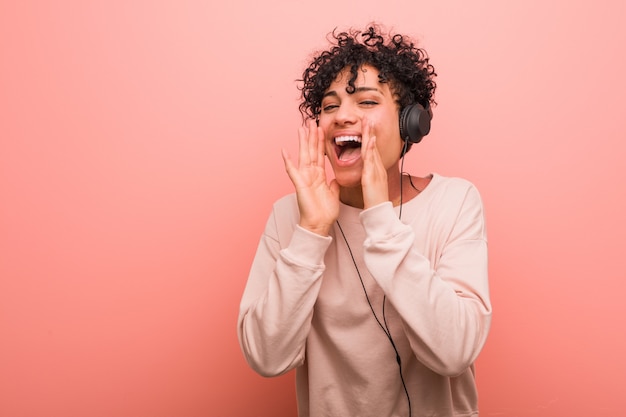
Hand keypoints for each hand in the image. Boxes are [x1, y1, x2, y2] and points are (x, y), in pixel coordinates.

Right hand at [282, 119, 339, 235]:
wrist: (319, 224)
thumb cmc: (325, 212)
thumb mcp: (333, 194)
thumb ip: (333, 184)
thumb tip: (335, 178)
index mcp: (319, 176)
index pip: (320, 155)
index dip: (321, 142)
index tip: (322, 129)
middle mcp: (310, 174)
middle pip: (311, 151)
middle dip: (312, 136)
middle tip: (311, 122)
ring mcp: (304, 178)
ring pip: (303, 156)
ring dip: (302, 142)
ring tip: (301, 129)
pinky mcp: (299, 184)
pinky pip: (292, 171)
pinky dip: (288, 161)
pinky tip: (284, 151)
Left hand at [360, 118, 388, 208]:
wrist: (380, 213)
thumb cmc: (374, 202)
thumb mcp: (370, 186)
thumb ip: (368, 177)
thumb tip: (365, 173)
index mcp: (376, 170)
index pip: (372, 151)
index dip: (370, 138)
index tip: (367, 127)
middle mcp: (378, 168)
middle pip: (374, 147)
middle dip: (371, 132)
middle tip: (368, 118)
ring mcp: (376, 171)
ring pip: (373, 150)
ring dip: (371, 136)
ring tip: (368, 123)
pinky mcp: (372, 177)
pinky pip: (371, 161)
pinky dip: (370, 149)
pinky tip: (369, 140)